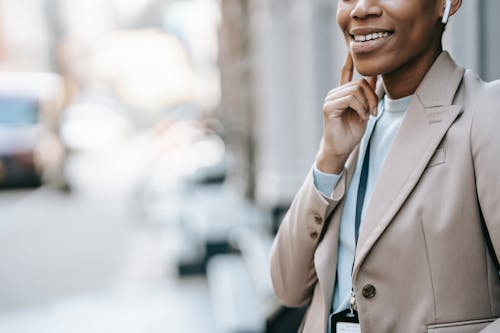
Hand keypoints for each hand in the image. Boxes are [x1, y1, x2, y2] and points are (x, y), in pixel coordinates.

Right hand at [315, 52, 377, 173]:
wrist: (341, 149)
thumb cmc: (351, 132)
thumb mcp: (364, 110)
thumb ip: (367, 94)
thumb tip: (374, 76)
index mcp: (341, 94)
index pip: (345, 73)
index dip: (349, 60)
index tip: (351, 48)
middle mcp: (334, 94)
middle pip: (359, 83)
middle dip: (372, 97)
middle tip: (375, 112)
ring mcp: (330, 99)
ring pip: (356, 90)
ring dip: (367, 104)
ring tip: (367, 116)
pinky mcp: (329, 107)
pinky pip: (350, 99)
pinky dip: (360, 108)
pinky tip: (361, 117)